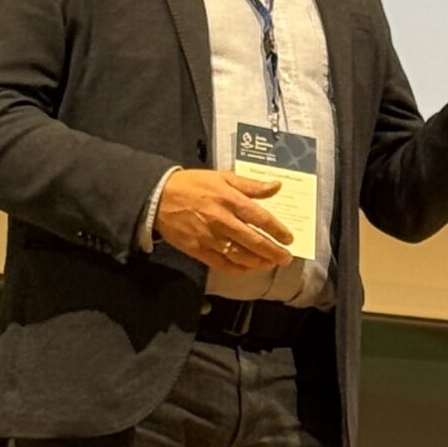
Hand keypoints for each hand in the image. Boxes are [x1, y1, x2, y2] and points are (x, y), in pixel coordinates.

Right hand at [154, 170, 292, 273]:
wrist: (158, 197)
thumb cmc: (193, 185)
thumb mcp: (222, 177)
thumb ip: (250, 185)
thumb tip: (276, 186)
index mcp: (229, 200)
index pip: (260, 218)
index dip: (277, 230)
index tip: (289, 239)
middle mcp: (221, 220)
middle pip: (253, 241)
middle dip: (273, 252)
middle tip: (286, 258)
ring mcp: (209, 237)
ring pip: (240, 255)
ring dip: (259, 262)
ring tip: (271, 263)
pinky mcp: (198, 250)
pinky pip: (222, 264)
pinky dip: (238, 269)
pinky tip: (249, 269)